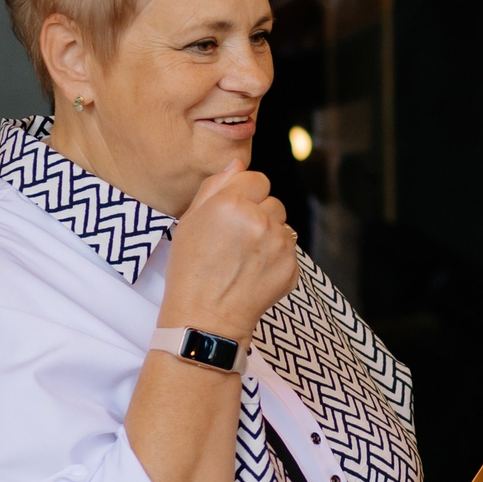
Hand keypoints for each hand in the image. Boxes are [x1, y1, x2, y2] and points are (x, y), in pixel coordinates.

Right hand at [160, 163, 297, 341]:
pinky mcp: (292, 266)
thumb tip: (237, 163)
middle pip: (272, 201)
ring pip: (283, 225)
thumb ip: (215, 186)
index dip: (244, 194)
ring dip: (269, 235)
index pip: (257, 179)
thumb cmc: (190, 270)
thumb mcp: (190, 221)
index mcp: (231, 203)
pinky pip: (289, 249)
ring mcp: (280, 244)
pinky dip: (276, 258)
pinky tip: (254, 272)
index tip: (232, 213)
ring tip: (244, 257)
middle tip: (235, 240)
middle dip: (258, 214)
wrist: (205, 318)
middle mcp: (260, 219)